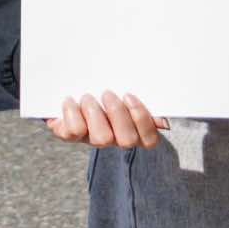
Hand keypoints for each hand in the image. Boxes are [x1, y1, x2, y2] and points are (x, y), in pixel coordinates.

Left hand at [47, 91, 166, 148]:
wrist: (66, 87)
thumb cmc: (102, 88)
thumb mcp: (123, 91)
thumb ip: (142, 100)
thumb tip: (162, 118)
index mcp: (131, 129)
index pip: (149, 139)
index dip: (142, 119)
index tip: (129, 95)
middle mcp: (113, 138)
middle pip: (127, 140)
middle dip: (118, 114)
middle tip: (107, 94)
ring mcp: (91, 139)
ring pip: (101, 138)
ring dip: (95, 113)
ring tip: (87, 97)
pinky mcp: (69, 135)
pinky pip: (73, 132)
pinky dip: (71, 113)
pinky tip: (70, 100)